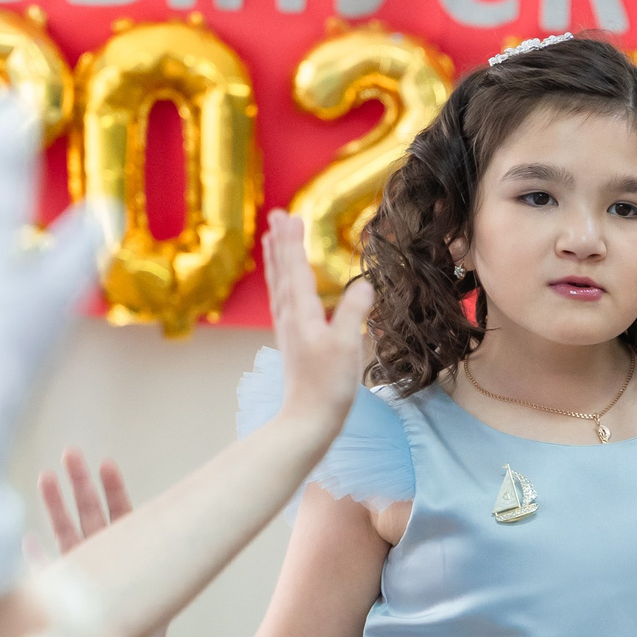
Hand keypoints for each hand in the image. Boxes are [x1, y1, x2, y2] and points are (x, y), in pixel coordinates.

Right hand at [34, 446, 167, 636]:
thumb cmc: (156, 620)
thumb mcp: (164, 595)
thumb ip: (162, 570)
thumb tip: (180, 534)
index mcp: (131, 549)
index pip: (122, 513)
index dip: (114, 489)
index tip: (106, 463)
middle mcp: (106, 554)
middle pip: (91, 513)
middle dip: (80, 483)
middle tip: (71, 451)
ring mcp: (85, 569)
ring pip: (67, 532)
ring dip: (56, 506)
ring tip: (46, 475)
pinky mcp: (68, 591)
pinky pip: (51, 573)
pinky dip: (39, 560)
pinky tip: (27, 541)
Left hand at [263, 208, 374, 429]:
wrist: (308, 421)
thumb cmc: (328, 387)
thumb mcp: (347, 347)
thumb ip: (354, 313)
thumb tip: (365, 284)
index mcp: (302, 314)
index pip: (296, 269)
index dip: (293, 241)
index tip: (290, 214)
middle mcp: (289, 318)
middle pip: (282, 272)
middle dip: (281, 242)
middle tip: (276, 215)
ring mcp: (288, 330)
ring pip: (279, 285)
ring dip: (276, 259)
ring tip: (272, 239)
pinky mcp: (292, 342)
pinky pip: (282, 301)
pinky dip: (281, 283)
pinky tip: (285, 285)